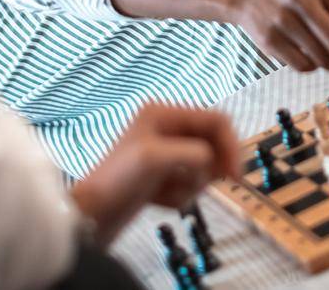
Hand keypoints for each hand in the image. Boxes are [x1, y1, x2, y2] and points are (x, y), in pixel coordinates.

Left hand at [69, 104, 240, 243]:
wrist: (93, 214)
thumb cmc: (118, 180)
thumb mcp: (155, 158)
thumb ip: (192, 153)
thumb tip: (211, 160)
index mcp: (164, 113)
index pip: (215, 120)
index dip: (231, 144)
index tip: (235, 175)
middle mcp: (168, 128)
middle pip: (212, 144)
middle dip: (208, 168)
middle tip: (199, 186)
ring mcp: (167, 152)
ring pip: (204, 167)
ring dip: (192, 184)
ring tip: (167, 193)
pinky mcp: (164, 175)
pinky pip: (191, 183)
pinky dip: (181, 195)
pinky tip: (159, 200)